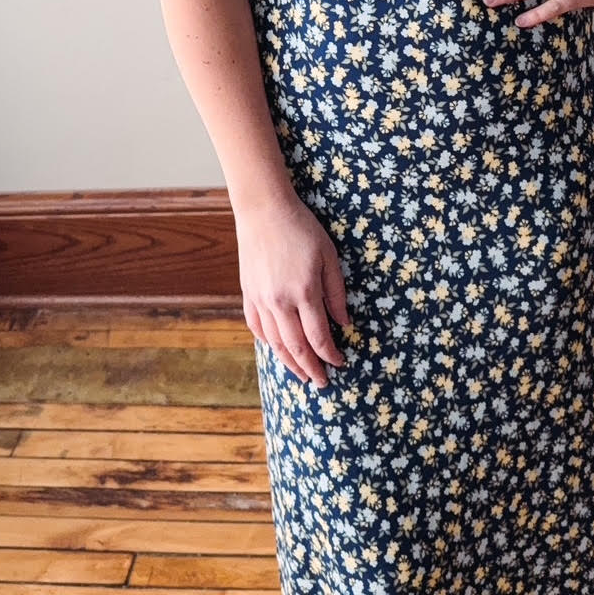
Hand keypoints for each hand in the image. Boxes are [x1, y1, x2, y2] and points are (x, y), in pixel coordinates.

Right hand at [236, 191, 351, 388]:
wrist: (264, 210)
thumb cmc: (302, 229)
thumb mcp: (329, 256)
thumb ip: (336, 292)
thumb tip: (345, 323)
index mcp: (304, 291)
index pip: (319, 336)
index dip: (331, 354)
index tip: (341, 363)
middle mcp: (280, 301)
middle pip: (296, 347)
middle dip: (311, 368)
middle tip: (321, 383)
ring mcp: (261, 299)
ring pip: (275, 342)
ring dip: (289, 362)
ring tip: (301, 375)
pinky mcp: (248, 293)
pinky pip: (257, 327)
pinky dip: (267, 342)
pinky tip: (276, 349)